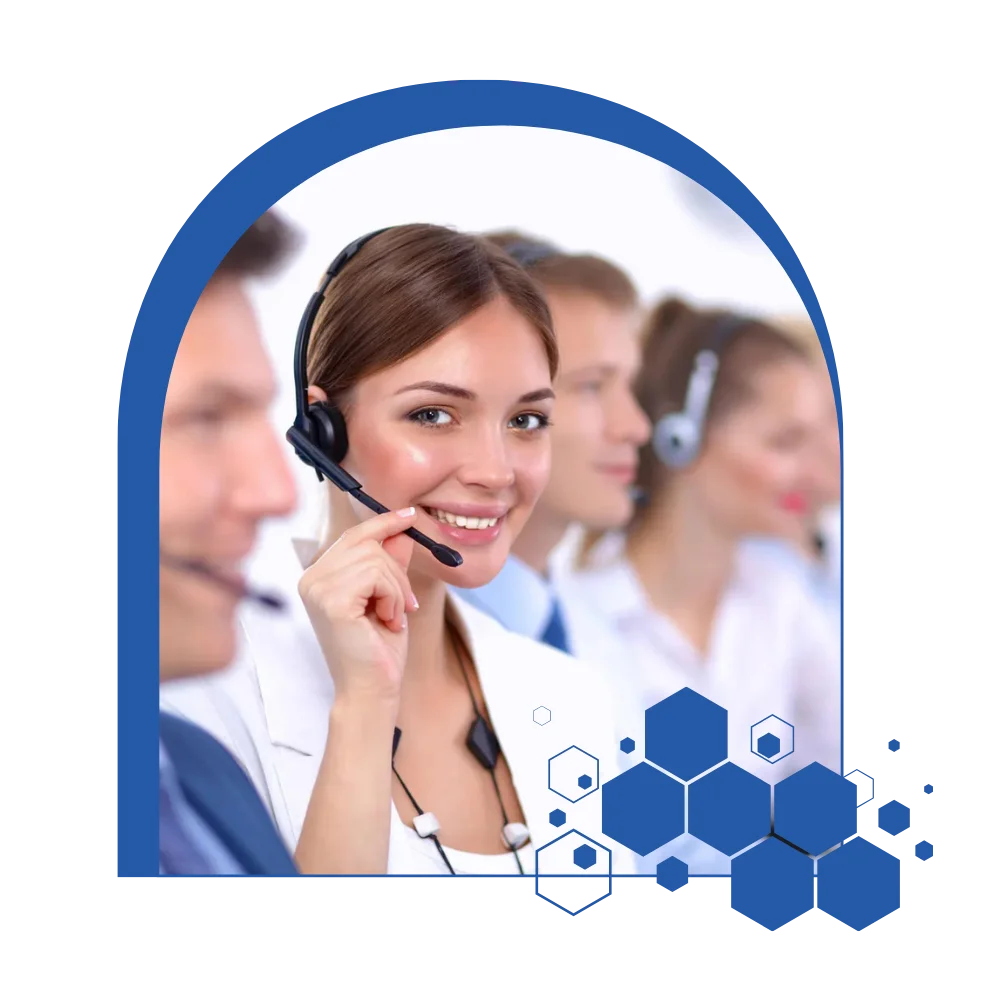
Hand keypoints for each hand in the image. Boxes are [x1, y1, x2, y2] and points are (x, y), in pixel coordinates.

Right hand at [298, 507, 418, 705]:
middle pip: (367, 543)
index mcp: (319, 577)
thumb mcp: (388, 596)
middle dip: (397, 571)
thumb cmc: (378, 649)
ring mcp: (317, 588)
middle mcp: (311, 579)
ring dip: (396, 589)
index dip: (382, 523)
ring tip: (392, 617)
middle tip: (405, 604)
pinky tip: (387, 621)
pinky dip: (393, 597)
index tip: (408, 515)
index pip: (352, 536)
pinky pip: (376, 576)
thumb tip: (401, 529)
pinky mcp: (331, 601)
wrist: (372, 690)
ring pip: (375, 559)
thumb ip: (390, 563)